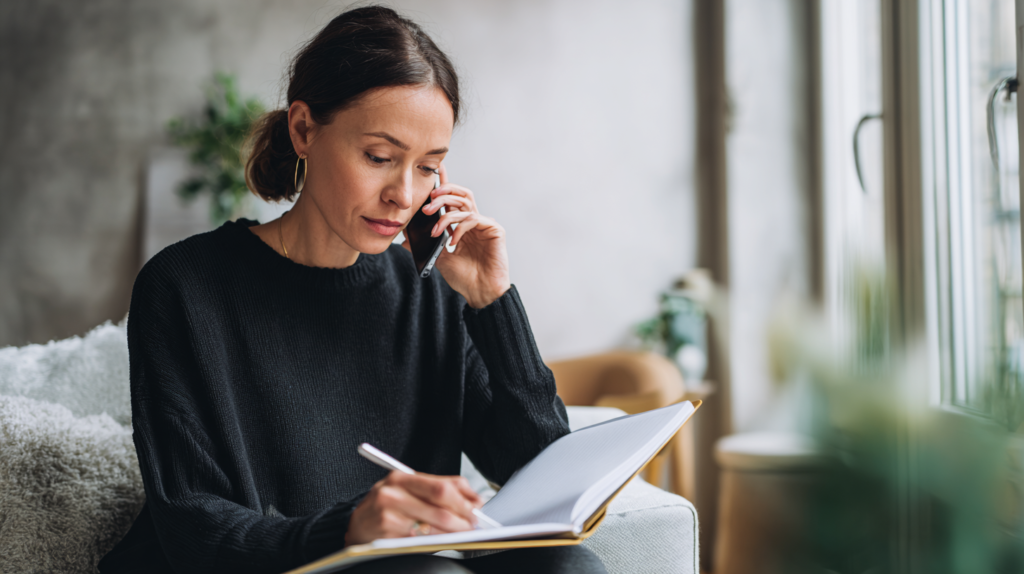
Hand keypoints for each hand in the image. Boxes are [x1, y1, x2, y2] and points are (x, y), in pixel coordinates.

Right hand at [344, 471, 482, 545]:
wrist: (358, 525)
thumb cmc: (387, 507)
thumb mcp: (407, 490)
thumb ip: (438, 490)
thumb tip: (473, 499)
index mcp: (401, 478)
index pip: (442, 487)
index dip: (464, 499)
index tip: (476, 507)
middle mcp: (393, 493)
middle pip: (440, 506)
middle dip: (463, 517)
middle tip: (473, 524)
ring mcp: (389, 515)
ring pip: (434, 526)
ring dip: (454, 532)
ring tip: (463, 533)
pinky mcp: (387, 536)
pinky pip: (421, 541)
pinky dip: (437, 541)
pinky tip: (442, 540)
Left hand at [402, 164, 510, 308]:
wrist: (480, 292)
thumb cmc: (463, 277)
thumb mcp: (438, 258)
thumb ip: (424, 245)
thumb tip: (404, 238)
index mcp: (462, 225)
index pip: (452, 200)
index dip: (445, 185)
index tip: (436, 171)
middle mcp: (473, 221)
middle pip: (460, 195)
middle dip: (442, 195)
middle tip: (427, 207)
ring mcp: (484, 224)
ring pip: (465, 204)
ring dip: (446, 213)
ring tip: (435, 227)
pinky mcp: (494, 229)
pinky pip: (473, 218)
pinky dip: (460, 228)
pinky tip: (453, 241)